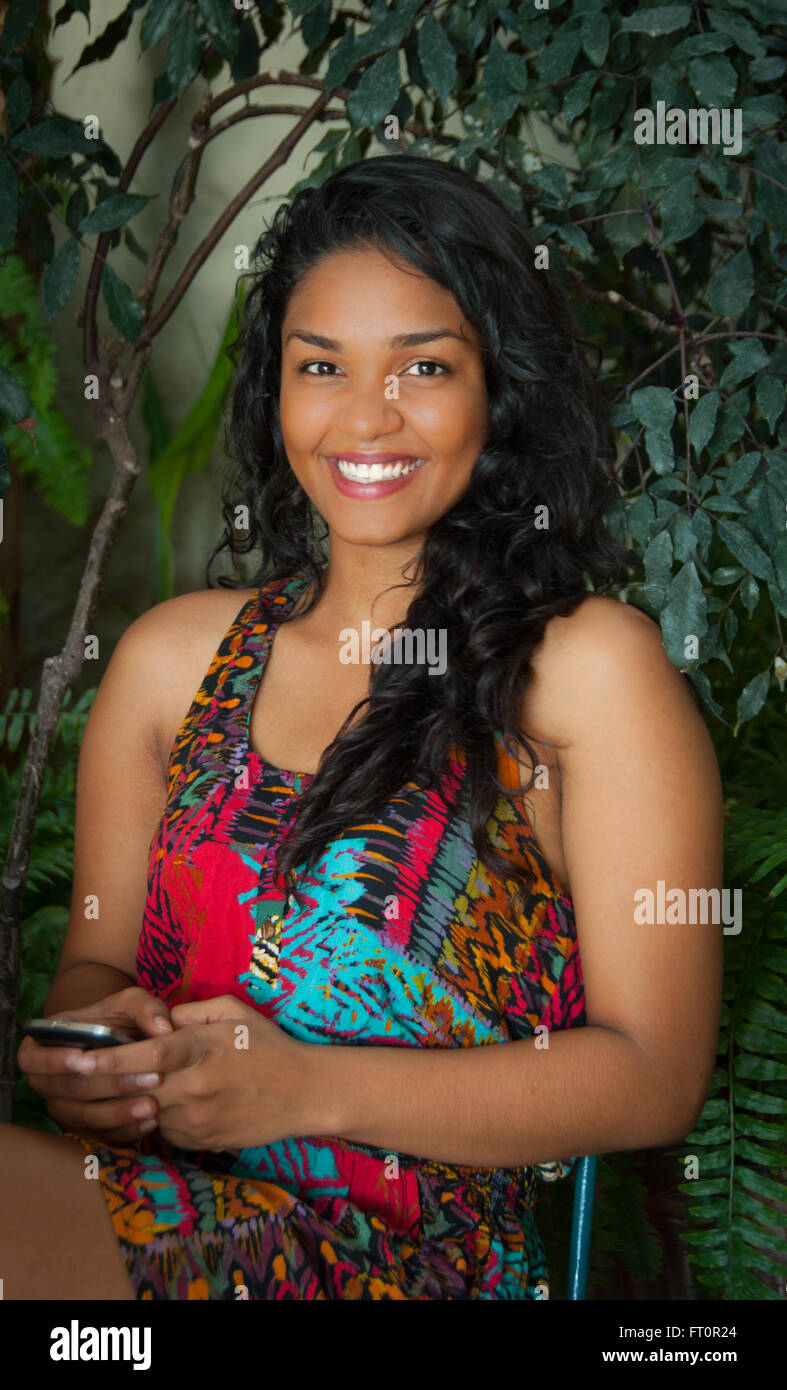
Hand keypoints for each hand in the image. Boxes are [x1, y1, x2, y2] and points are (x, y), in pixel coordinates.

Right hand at [17, 986, 173, 1143]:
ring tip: (151, 1105)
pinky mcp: (84, 1128)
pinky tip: (150, 1122)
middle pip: (67, 1089)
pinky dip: (124, 1132)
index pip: (32, 1059)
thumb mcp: (130, 1003)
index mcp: (42, 1047)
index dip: (54, 1061)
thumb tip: (163, 1030)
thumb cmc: (118, 1020)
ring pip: (83, 1117)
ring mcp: (64, 1108)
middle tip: (147, 1079)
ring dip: (117, 1113)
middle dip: (107, 1085)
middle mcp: (47, 1082)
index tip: (83, 1059)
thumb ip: (146, 1008)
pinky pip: (99, 1136)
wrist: (123, 1045)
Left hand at [64, 994, 316, 1150]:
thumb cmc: (269, 1047)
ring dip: (146, 1097)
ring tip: (172, 1079)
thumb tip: (158, 1022)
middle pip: (136, 1088)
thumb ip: (190, 1014)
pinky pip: (166, 1128)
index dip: (109, 1058)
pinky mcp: (199, 1141)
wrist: (305, 1093)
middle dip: (110, 1081)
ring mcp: (195, 1119)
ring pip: (148, 1109)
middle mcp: (193, 1088)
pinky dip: (167, 1114)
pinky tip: (191, 1100)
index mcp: (200, 1050)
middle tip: (88, 1071)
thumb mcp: (234, 1013)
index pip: (147, 1053)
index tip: (77, 1058)